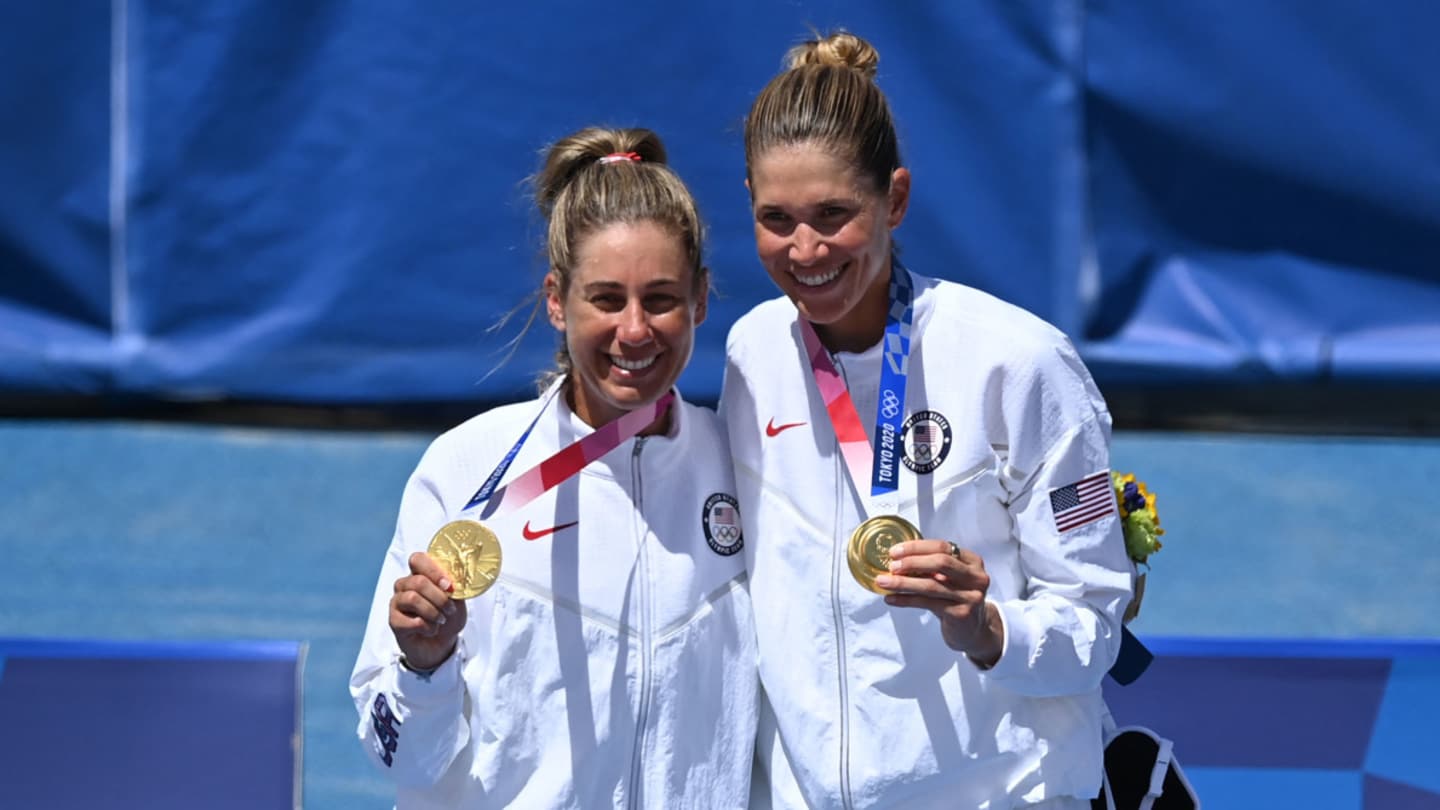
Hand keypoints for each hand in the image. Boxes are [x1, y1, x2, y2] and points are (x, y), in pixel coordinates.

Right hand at [389, 552, 466, 670]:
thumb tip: (456, 577)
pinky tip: (430, 630)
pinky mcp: (394, 621)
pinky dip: (428, 627)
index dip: (434, 570)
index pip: (417, 559)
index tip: (449, 586)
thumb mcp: (457, 599)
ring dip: (433, 612)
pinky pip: (412, 621)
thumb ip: (455, 585)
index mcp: (420, 574)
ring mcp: (397, 602)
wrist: (442, 644)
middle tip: (450, 609)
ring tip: (441, 620)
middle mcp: (404, 585)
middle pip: (418, 581)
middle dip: (439, 597)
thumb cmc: (448, 618)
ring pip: (412, 598)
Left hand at [875, 540, 1003, 666]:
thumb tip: (897, 557)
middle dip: (912, 562)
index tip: (895, 551)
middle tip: (891, 565)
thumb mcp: (949, 578)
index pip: (943, 547)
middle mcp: (976, 577)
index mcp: (973, 561)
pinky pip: (927, 603)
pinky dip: (906, 600)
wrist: (973, 630)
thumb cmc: (956, 599)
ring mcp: (970, 596)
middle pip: (941, 562)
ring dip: (903, 583)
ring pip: (931, 585)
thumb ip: (932, 566)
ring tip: (883, 581)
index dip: (917, 547)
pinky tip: (891, 598)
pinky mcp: (961, 614)